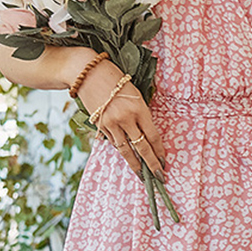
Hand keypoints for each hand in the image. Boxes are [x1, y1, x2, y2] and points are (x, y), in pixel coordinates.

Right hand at [74, 57, 168, 183]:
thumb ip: (141, 113)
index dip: (159, 151)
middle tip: (159, 177)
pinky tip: (127, 157)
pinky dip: (121, 150)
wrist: (88, 73)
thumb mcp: (135, 93)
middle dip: (151, 164)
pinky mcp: (100, 126)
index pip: (153, 136)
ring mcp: (111, 124)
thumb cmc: (115, 79)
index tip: (163, 161)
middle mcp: (126, 118)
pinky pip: (113, 142)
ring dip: (135, 164)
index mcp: (139, 108)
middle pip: (142, 147)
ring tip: (142, 176)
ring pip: (126, 150)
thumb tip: (145, 134)